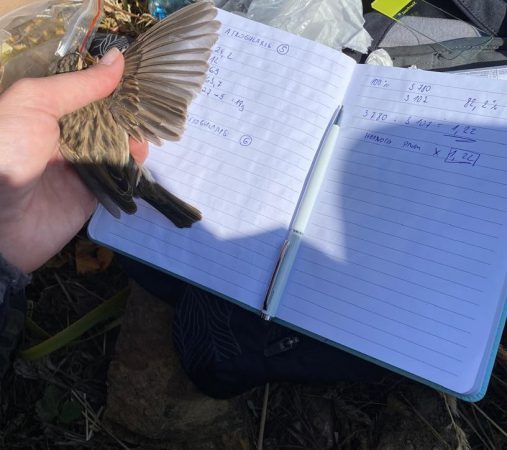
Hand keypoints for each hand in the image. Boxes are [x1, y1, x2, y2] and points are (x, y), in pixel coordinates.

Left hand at [0, 48, 147, 272]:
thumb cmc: (9, 149)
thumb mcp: (34, 103)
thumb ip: (79, 84)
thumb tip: (118, 59)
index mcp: (46, 111)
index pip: (86, 92)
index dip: (111, 83)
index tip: (139, 74)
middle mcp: (64, 135)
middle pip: (104, 118)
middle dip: (127, 111)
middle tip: (153, 103)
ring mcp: (80, 165)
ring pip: (115, 146)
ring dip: (132, 137)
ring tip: (149, 129)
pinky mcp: (93, 192)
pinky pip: (118, 176)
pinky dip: (132, 166)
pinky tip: (141, 155)